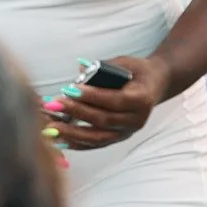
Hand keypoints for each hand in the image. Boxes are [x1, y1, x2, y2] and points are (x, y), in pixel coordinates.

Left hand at [41, 55, 170, 150]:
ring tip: (51, 126)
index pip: (114, 100)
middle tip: (54, 104)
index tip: (70, 89)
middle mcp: (137, 120)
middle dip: (76, 112)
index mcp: (141, 99)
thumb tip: (80, 69)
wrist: (155, 85)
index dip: (92, 96)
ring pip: (98, 137)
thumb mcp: (124, 63)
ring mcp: (128, 132)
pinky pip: (96, 144)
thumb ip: (104, 67)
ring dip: (73, 132)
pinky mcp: (119, 138)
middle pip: (103, 120)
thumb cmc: (137, 71)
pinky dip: (77, 143)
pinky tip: (59, 139)